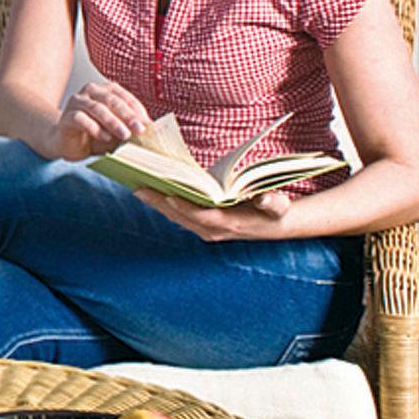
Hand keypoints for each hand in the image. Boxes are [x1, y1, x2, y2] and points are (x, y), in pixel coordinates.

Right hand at [45, 80, 152, 160]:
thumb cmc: (94, 134)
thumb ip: (128, 127)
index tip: (148, 123)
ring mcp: (76, 103)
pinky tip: (104, 137)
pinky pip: (80, 119)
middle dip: (127, 115)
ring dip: (112, 122)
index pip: (123, 96)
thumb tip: (149, 131)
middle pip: (110, 100)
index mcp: (104, 91)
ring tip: (124, 135)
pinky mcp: (66, 117)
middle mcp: (89, 92)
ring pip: (96, 108)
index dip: (137, 109)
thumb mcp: (115, 130)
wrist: (65, 142)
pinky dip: (94, 128)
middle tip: (139, 129)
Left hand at [134, 187, 292, 241]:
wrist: (276, 225)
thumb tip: (265, 198)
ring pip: (176, 217)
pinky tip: (151, 193)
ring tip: (139, 188)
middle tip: (139, 188)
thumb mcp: (279, 206)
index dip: (185, 207)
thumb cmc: (276, 211)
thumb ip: (273, 202)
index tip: (169, 195)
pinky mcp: (202, 226)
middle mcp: (213, 230)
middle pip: (181, 217)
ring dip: (157, 204)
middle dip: (160, 203)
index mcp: (229, 224)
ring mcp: (206, 230)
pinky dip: (164, 205)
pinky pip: (179, 216)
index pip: (202, 216)